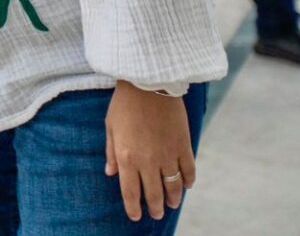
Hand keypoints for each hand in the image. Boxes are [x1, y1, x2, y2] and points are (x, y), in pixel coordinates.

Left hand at [105, 82, 196, 222]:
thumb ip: (111, 152)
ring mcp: (168, 154)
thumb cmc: (124, 103)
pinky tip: (187, 185)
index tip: (135, 216)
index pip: (130, 191)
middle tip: (155, 214)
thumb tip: (111, 173)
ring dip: (173, 199)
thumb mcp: (110, 127)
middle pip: (154, 193)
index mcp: (127, 157)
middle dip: (155, 207)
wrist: (148, 83)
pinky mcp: (184, 145)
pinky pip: (189, 170)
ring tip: (171, 205)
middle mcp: (148, 161)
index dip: (133, 207)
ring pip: (174, 186)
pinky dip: (189, 181)